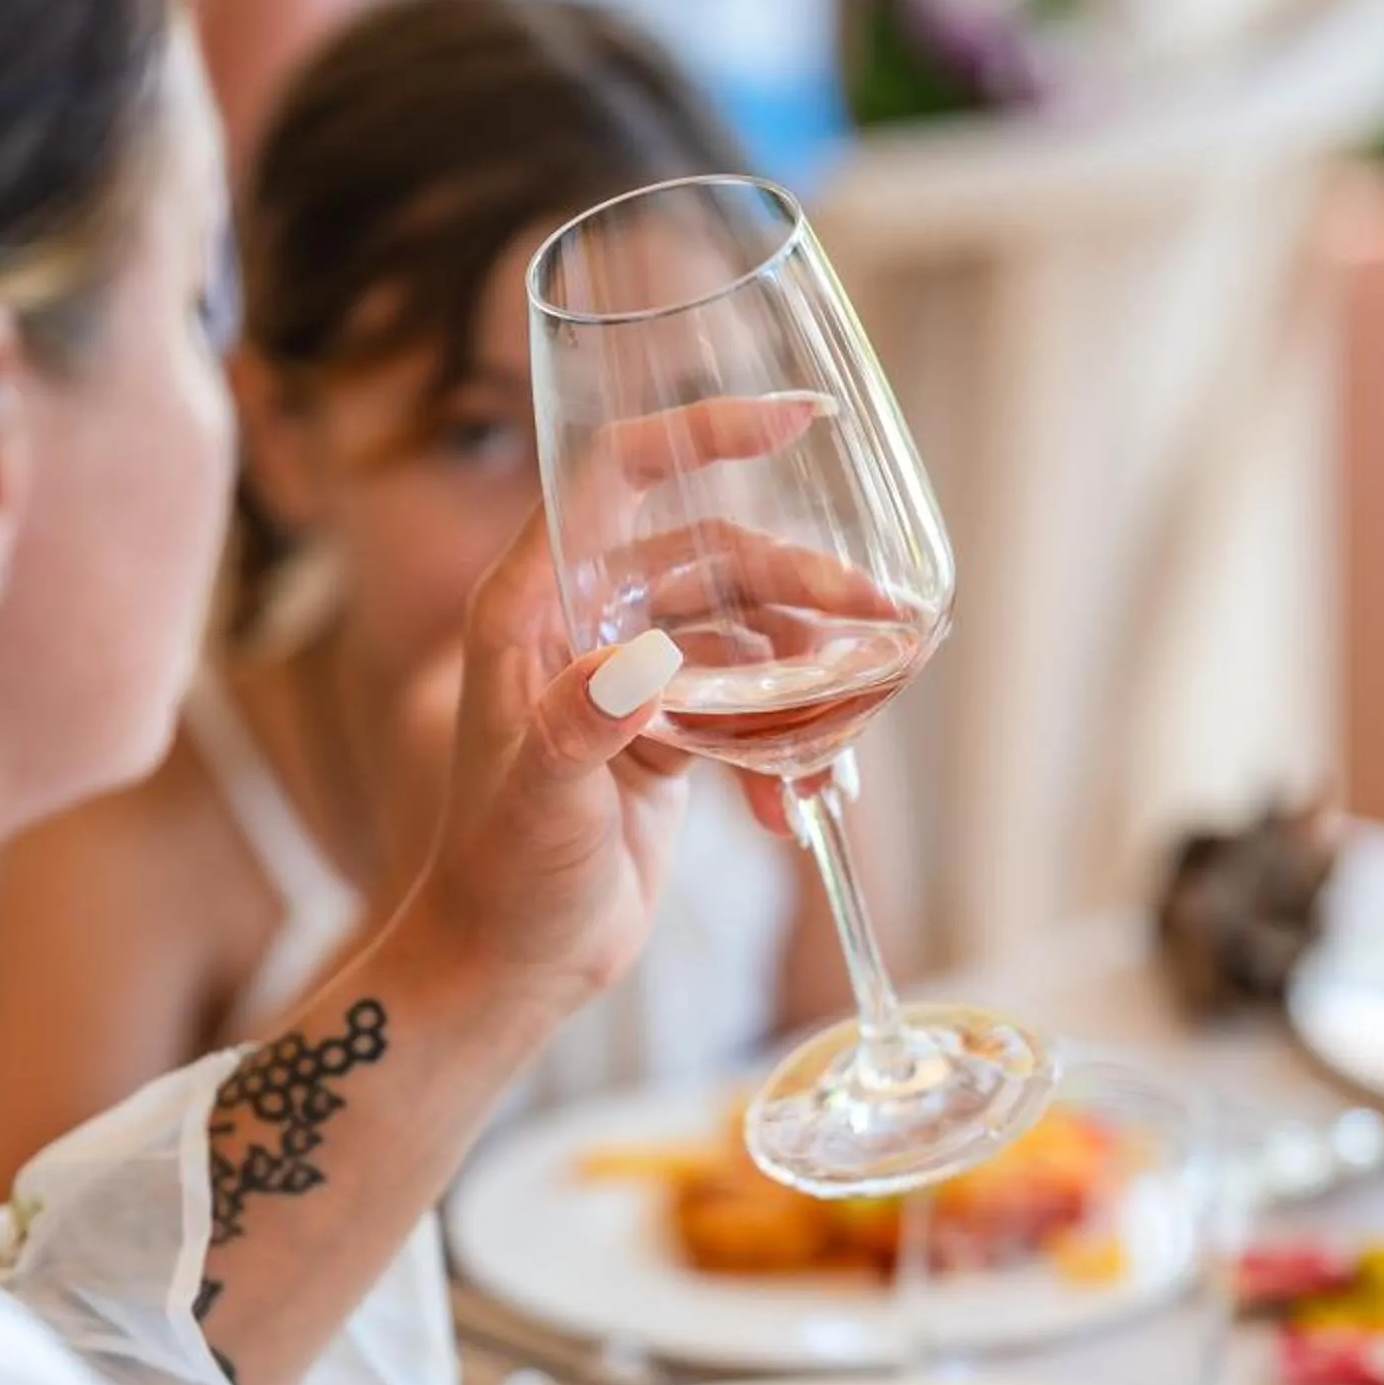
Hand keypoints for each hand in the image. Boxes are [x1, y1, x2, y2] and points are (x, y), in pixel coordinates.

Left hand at [417, 394, 854, 1011]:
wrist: (512, 966)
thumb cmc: (503, 880)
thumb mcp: (539, 799)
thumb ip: (578, 726)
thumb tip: (641, 668)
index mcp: (534, 605)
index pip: (619, 475)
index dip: (703, 430)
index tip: (797, 418)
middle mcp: (585, 624)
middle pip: (717, 559)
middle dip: (803, 585)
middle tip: (880, 621)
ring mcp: (633, 679)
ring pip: (748, 635)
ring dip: (811, 676)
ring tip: (852, 736)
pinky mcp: (669, 734)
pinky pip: (754, 710)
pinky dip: (789, 750)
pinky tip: (800, 811)